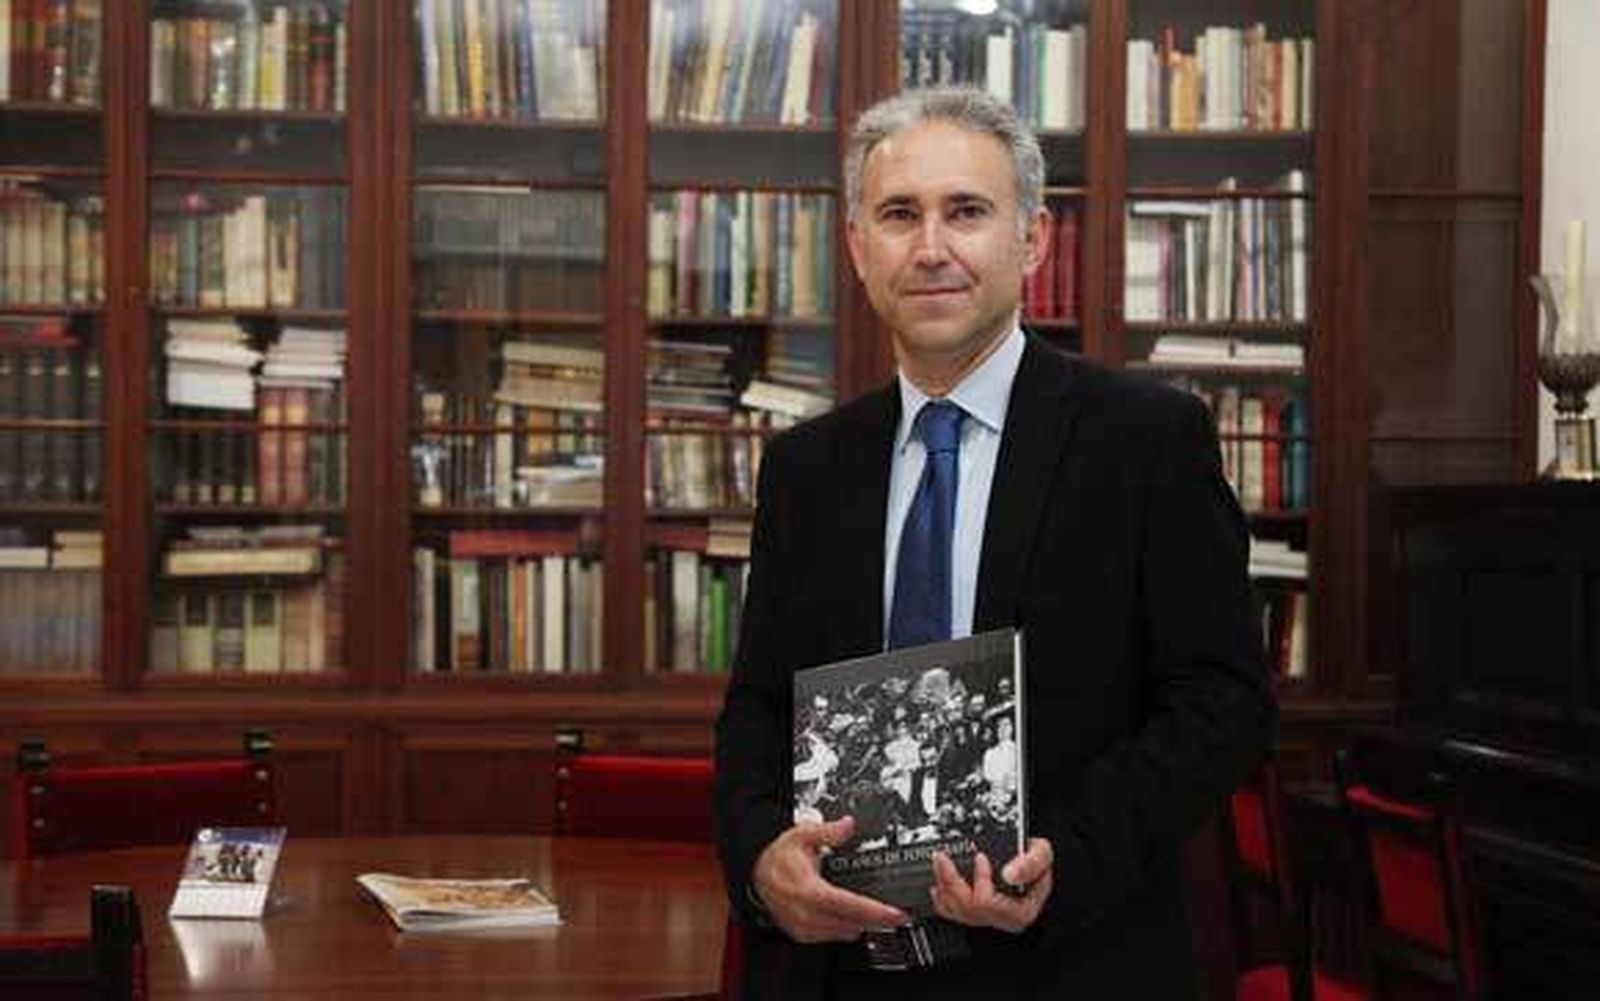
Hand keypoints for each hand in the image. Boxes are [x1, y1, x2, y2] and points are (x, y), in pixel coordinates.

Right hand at [751, 816, 908, 943]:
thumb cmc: (780, 855)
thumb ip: (828, 831)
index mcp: (807, 889)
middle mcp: (804, 911)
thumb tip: (848, 825)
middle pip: (849, 923)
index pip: (846, 904)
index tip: (894, 913)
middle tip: (899, 917)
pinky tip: (855, 922)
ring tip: (880, 917)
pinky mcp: (800, 933)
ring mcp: (802, 925)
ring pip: (841, 933)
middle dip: (877, 921)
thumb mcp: (803, 834)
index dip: (874, 911)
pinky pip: (829, 937)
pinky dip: (844, 930)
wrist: (758, 871)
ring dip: (862, 926)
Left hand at [929, 837, 1052, 933]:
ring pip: (955, 911)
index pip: (991, 902)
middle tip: (942, 857)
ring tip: (939, 863)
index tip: (980, 857)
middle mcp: (1002, 919)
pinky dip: (940, 897)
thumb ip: (1030, 864)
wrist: (1028, 860)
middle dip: (951, 880)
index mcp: (1021, 911)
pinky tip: (938, 883)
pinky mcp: (973, 913)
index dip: (981, 880)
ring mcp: (986, 917)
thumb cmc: (1035, 859)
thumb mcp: (1042, 854)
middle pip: (968, 908)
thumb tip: (1009, 875)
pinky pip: (950, 912)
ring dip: (943, 885)